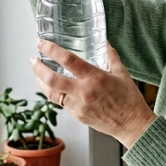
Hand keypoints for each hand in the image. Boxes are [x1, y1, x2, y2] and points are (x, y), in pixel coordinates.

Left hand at [30, 40, 156, 148]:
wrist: (131, 124)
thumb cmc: (129, 99)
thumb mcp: (121, 72)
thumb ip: (110, 55)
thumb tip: (103, 41)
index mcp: (94, 78)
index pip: (68, 60)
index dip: (51, 50)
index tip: (42, 43)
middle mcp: (83, 92)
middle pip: (51, 78)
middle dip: (38, 67)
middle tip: (33, 59)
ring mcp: (78, 106)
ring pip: (51, 93)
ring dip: (41, 82)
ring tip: (38, 73)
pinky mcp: (77, 116)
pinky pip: (60, 103)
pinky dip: (54, 93)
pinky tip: (53, 87)